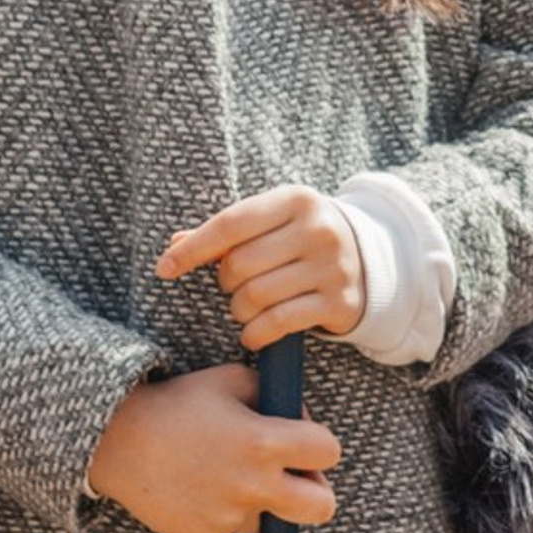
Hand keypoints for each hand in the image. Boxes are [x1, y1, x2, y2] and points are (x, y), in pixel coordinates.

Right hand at [86, 362, 340, 532]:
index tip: (305, 442)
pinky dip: (225, 512)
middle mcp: (251, 485)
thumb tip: (302, 420)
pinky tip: (199, 487)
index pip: (329, 452)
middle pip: (322, 507)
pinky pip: (232, 528)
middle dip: (317, 492)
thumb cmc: (180, 403)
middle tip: (295, 479)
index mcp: (264, 442)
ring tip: (227, 475)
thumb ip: (276, 397)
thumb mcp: (233, 380)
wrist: (117, 441)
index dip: (320, 444)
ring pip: (272, 519)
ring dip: (262, 502)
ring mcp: (227, 516)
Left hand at [161, 186, 365, 348]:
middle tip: (234, 285)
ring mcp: (333, 266)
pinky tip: (254, 331)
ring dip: (239, 310)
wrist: (367, 259)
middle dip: (225, 283)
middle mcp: (319, 229)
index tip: (164, 269)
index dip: (194, 248)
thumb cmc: (301, 238)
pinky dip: (255, 333)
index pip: (232, 224)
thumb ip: (224, 232)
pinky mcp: (339, 301)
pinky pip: (277, 323)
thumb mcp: (270, 222)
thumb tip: (174, 245)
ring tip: (247, 307)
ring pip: (255, 297)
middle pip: (240, 265)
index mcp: (297, 200)